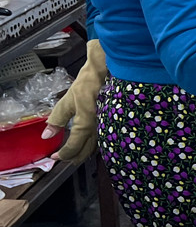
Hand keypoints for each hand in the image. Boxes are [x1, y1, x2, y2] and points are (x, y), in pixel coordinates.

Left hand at [43, 40, 107, 161]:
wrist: (114, 66)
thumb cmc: (92, 79)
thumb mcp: (70, 96)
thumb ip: (58, 116)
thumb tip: (47, 135)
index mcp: (88, 121)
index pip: (76, 144)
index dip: (65, 153)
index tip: (56, 156)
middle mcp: (101, 126)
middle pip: (89, 149)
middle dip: (76, 156)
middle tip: (66, 160)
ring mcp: (112, 123)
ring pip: (100, 144)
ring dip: (88, 151)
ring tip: (79, 154)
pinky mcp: (118, 118)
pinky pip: (107, 136)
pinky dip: (99, 142)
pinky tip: (96, 141)